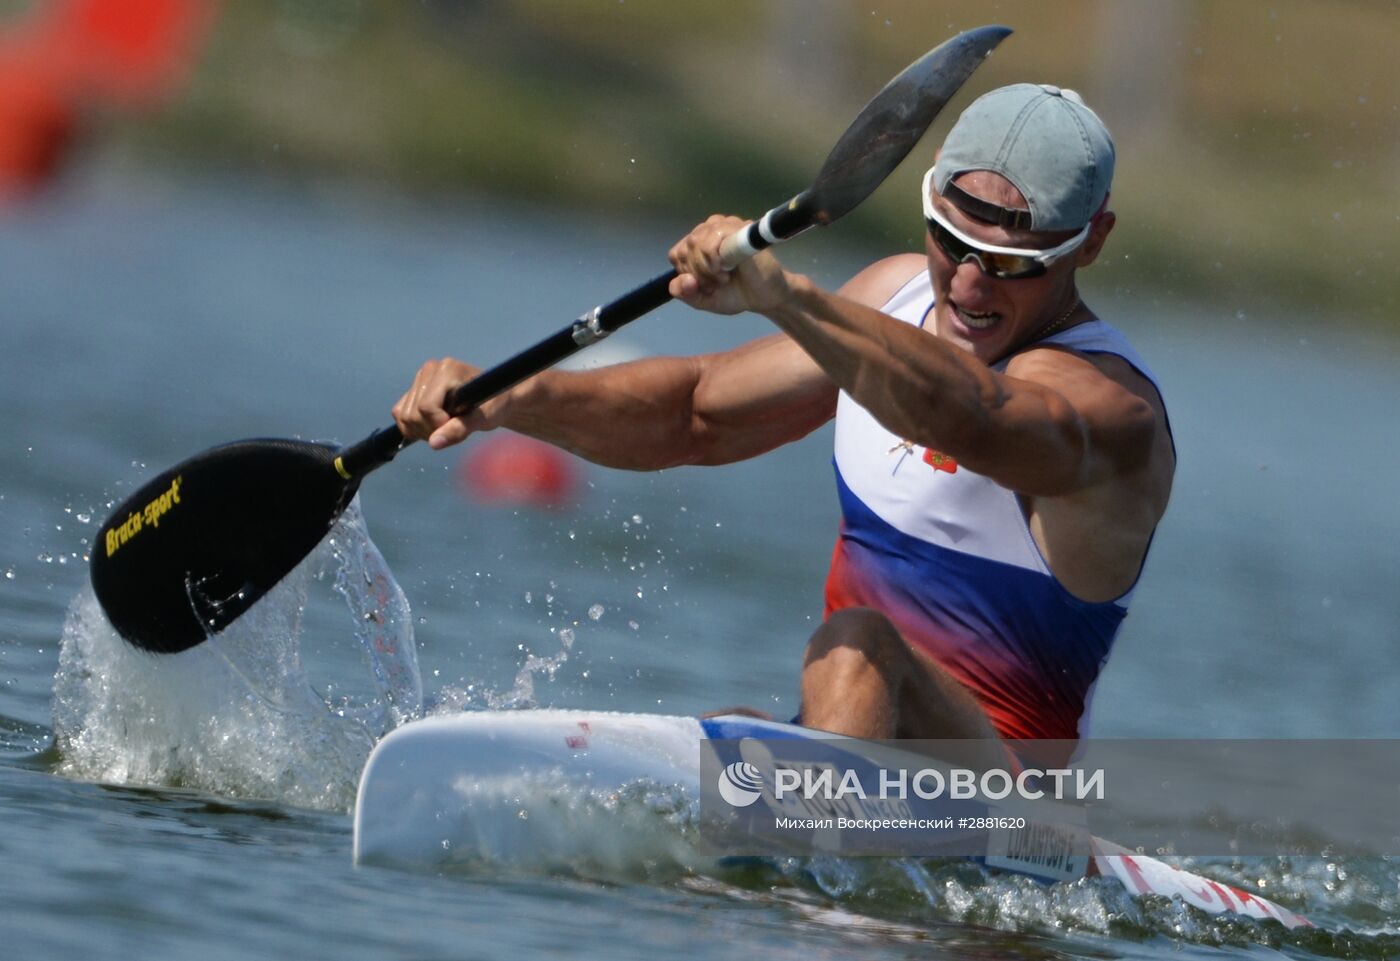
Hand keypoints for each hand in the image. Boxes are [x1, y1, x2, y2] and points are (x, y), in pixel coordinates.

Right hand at [392, 357, 502, 449]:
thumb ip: (459, 430)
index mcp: (447, 370)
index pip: (426, 407)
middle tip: (453, 428)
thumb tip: (434, 443)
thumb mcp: (482, 419)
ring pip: (403, 415)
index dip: (437, 425)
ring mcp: (420, 377)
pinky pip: (399, 412)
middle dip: (430, 430)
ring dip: (422, 430)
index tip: (457, 427)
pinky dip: (412, 426)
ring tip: (445, 426)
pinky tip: (433, 425)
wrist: (495, 399)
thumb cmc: (494, 406)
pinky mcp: (414, 387)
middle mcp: (430, 369)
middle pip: (412, 413)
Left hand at [667, 214, 793, 315]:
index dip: (686, 274)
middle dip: (697, 275)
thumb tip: (683, 280)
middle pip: (685, 249)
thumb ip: (683, 292)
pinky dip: (713, 262)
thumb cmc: (735, 293)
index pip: (676, 254)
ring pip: (695, 243)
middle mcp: (709, 230)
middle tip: (716, 285)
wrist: (765, 297)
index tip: (703, 286)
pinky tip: (726, 271)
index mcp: (698, 243)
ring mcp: (724, 225)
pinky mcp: (738, 229)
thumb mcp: (701, 298)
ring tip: (723, 279)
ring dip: (706, 270)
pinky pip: (711, 241)